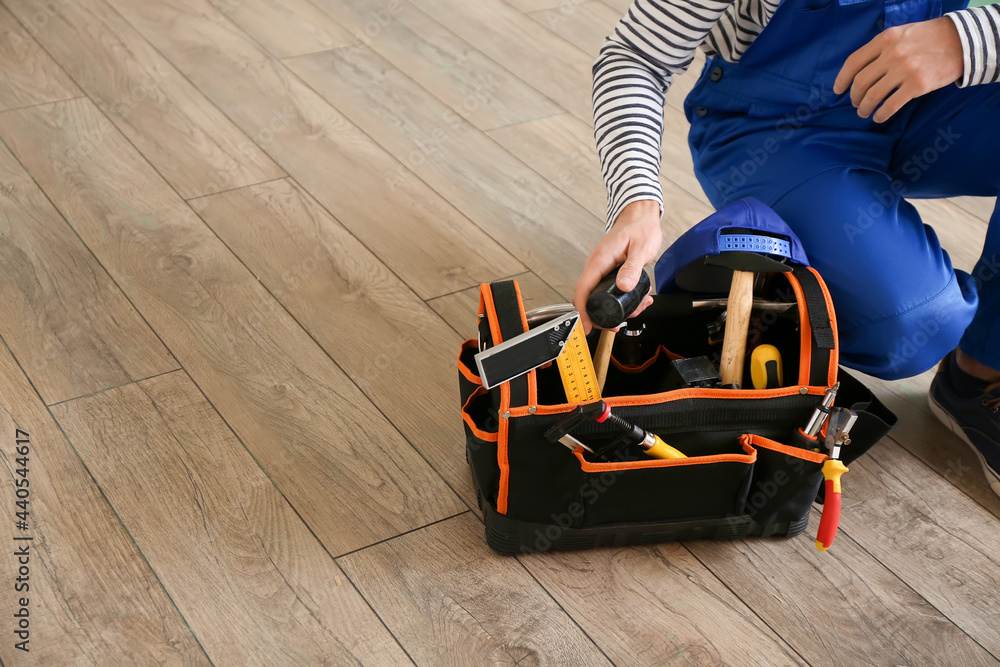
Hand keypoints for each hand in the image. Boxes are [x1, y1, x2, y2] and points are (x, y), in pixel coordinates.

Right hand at [573, 199, 661, 333]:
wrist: (640, 215)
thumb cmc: (640, 226)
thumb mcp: (641, 249)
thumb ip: (632, 268)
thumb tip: (623, 286)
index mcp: (599, 261)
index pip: (583, 291)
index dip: (583, 312)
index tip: (586, 326)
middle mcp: (597, 266)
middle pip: (589, 299)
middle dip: (602, 316)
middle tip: (617, 325)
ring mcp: (602, 270)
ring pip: (601, 297)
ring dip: (616, 309)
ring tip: (637, 308)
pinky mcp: (609, 272)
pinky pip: (609, 291)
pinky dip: (621, 300)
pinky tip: (638, 300)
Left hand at [834, 17, 963, 122]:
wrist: (962, 41)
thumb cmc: (928, 38)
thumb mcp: (901, 34)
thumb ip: (881, 48)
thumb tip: (859, 70)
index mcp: (885, 40)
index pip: (853, 62)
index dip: (842, 79)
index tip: (837, 90)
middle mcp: (892, 54)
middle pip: (860, 82)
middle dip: (854, 97)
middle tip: (856, 103)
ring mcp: (904, 70)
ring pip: (873, 96)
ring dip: (865, 108)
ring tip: (865, 112)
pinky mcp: (917, 85)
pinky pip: (891, 105)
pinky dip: (881, 114)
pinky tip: (879, 117)